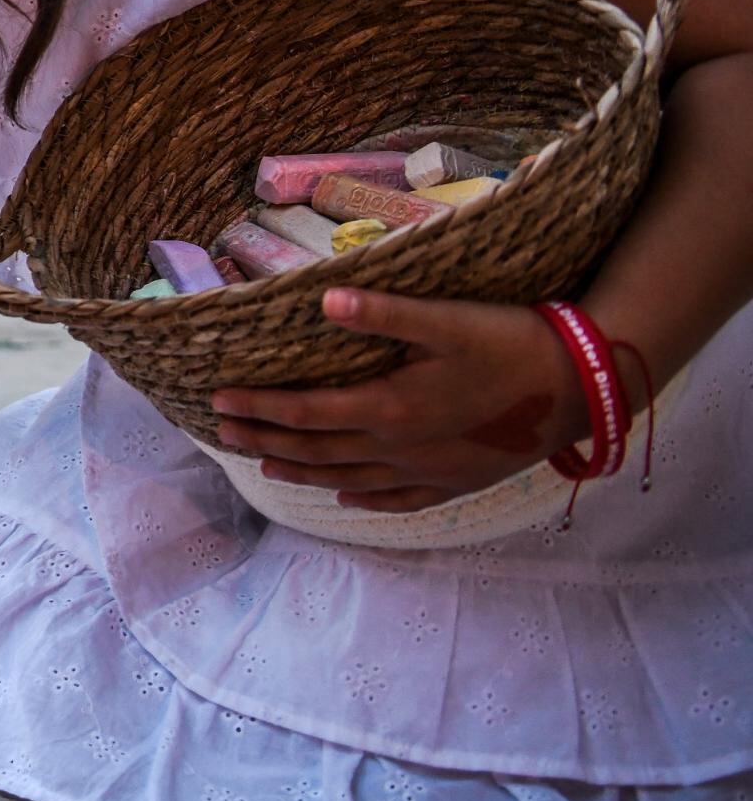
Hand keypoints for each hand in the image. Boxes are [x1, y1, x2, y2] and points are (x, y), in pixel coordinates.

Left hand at [209, 288, 591, 511]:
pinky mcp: (457, 481)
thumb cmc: (513, 343)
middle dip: (264, 441)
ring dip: (301, 472)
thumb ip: (384, 313)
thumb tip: (325, 300)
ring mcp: (429, 471)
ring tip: (264, 465)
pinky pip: (399, 500)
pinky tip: (345, 499)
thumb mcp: (447, 319)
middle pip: (317, 452)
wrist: (583, 388)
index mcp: (391, 408)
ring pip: (349, 480)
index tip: (217, 402)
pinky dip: (364, 500)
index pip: (306, 413)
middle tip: (221, 435)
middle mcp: (401, 449)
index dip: (259, 408)